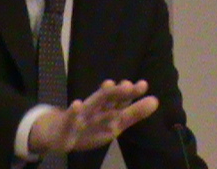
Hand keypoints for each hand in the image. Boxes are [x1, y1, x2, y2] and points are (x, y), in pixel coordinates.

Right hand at [28, 79, 158, 154]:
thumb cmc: (91, 125)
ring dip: (100, 95)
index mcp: (108, 109)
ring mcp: (81, 114)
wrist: (60, 133)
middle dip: (118, 92)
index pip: (121, 100)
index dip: (131, 93)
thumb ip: (133, 113)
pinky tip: (77, 104)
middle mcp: (96, 107)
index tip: (143, 85)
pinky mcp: (67, 122)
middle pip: (108, 98)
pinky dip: (73, 111)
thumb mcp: (114, 123)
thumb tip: (155, 101)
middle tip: (130, 84)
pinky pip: (70, 117)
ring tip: (109, 85)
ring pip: (92, 104)